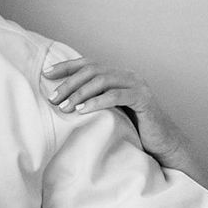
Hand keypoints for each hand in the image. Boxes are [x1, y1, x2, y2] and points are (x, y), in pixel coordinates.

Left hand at [43, 58, 207, 184]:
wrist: (162, 143)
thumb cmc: (132, 128)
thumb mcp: (108, 111)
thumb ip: (92, 100)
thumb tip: (60, 100)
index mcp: (117, 75)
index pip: (87, 64)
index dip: (66, 67)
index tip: (45, 74)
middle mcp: (127, 75)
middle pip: (92, 71)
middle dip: (69, 83)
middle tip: (53, 99)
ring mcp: (137, 85)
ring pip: (102, 80)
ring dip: (79, 93)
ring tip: (64, 107)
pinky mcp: (144, 98)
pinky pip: (116, 96)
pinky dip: (96, 101)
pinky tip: (82, 111)